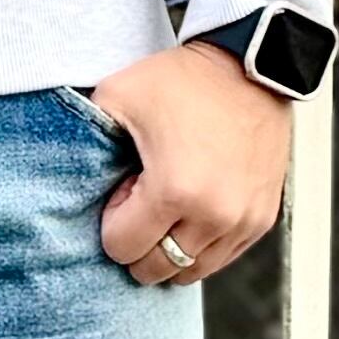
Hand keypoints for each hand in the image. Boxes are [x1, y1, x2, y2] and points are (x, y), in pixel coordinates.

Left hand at [88, 40, 295, 288]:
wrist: (250, 67)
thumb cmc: (182, 80)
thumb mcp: (117, 95)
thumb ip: (88, 137)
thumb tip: (75, 176)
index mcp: (174, 191)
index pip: (122, 249)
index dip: (113, 222)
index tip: (124, 189)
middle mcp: (214, 216)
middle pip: (156, 269)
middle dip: (139, 243)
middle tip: (142, 201)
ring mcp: (243, 221)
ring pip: (191, 272)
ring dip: (170, 249)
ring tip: (170, 206)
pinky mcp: (263, 219)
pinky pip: (222, 258)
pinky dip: (201, 246)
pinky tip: (195, 209)